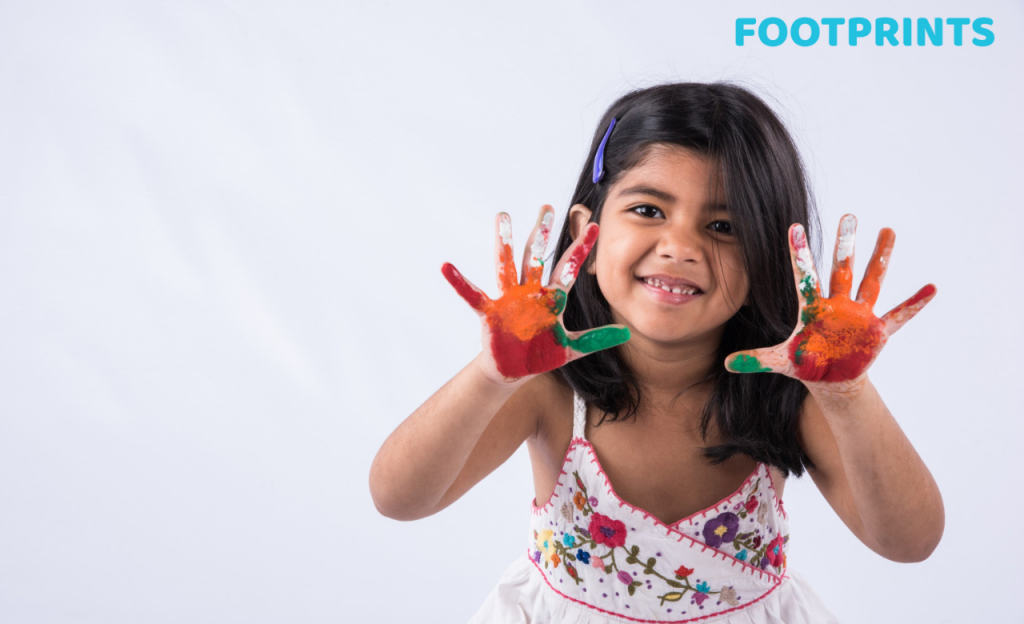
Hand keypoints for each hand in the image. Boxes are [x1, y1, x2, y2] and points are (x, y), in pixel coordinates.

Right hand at [442, 205, 629, 383]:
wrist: (513, 371)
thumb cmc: (539, 355)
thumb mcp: (571, 348)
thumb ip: (596, 339)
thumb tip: (626, 333)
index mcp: (550, 298)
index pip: (569, 268)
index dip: (581, 249)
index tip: (594, 225)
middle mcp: (530, 292)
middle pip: (537, 257)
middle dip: (542, 233)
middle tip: (548, 208)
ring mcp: (508, 299)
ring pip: (507, 265)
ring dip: (505, 242)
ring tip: (503, 216)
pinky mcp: (490, 312)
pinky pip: (473, 294)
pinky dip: (459, 282)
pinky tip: (447, 267)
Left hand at [724, 214, 935, 394]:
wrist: (831, 379)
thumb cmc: (806, 363)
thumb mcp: (779, 361)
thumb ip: (754, 360)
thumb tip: (724, 364)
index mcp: (812, 309)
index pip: (804, 276)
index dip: (799, 253)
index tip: (793, 225)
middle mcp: (837, 305)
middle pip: (842, 269)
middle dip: (845, 245)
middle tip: (849, 215)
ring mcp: (859, 315)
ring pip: (872, 280)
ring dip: (881, 257)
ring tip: (888, 229)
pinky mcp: (876, 331)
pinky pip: (899, 315)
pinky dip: (914, 303)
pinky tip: (931, 287)